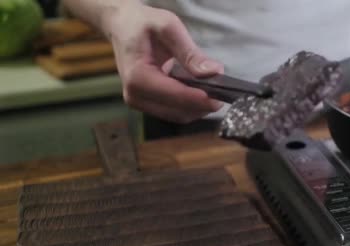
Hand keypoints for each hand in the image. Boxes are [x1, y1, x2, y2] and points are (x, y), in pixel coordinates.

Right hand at [105, 2, 223, 122]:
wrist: (123, 27)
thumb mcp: (168, 28)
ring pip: (178, 115)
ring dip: (199, 107)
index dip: (199, 98)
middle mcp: (135, 96)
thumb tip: (213, 72)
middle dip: (202, 104)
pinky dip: (191, 106)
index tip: (221, 97)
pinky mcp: (147, 105)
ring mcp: (140, 103)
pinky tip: (202, 93)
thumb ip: (190, 52)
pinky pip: (175, 112)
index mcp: (137, 77)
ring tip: (215, 90)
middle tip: (224, 91)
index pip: (174, 95)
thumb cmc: (143, 24)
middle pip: (178, 111)